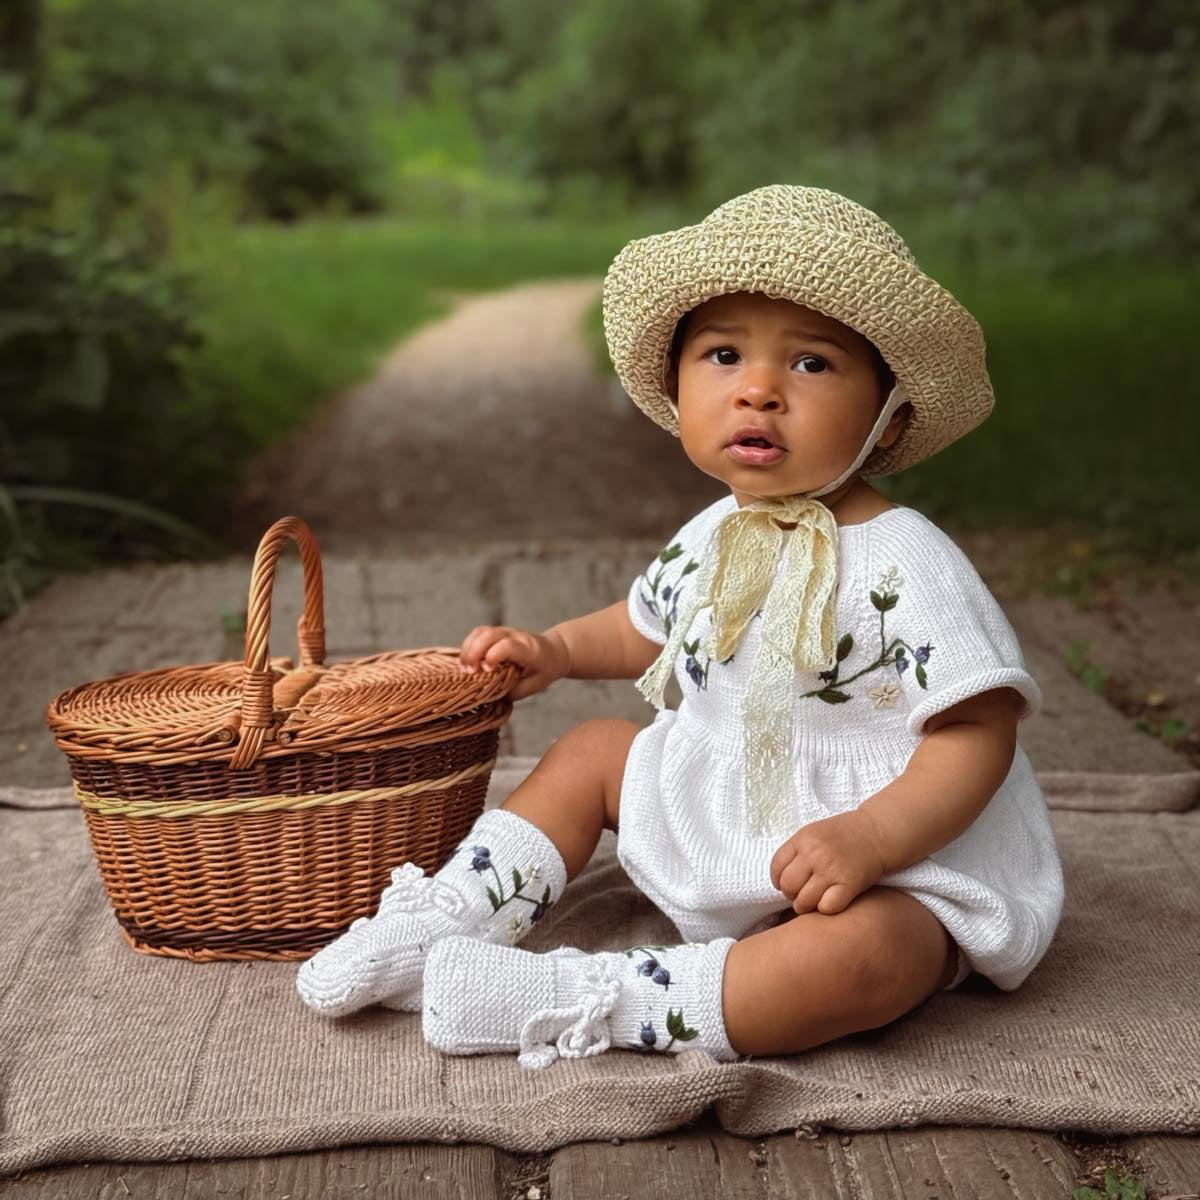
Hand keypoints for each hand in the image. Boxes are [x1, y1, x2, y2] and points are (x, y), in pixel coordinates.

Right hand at [457, 625, 570, 701]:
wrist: (554, 652)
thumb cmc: (544, 671)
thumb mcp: (533, 686)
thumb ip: (512, 691)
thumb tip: (488, 696)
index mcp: (529, 649)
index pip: (507, 646)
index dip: (493, 656)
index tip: (487, 670)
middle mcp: (516, 636)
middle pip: (489, 635)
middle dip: (474, 653)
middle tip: (469, 672)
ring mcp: (505, 631)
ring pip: (481, 632)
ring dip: (467, 648)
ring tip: (464, 668)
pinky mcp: (497, 632)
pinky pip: (478, 633)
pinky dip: (468, 645)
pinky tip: (466, 661)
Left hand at [768, 810, 887, 915]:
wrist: (876, 832)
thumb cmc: (842, 835)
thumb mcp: (813, 833)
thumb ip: (796, 851)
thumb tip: (779, 880)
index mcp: (803, 839)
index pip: (776, 867)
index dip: (777, 880)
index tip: (784, 884)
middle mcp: (815, 854)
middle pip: (788, 886)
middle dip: (791, 894)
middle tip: (800, 893)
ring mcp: (832, 870)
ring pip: (804, 901)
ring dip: (805, 905)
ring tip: (813, 900)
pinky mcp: (850, 884)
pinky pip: (827, 907)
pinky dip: (825, 908)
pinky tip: (830, 901)